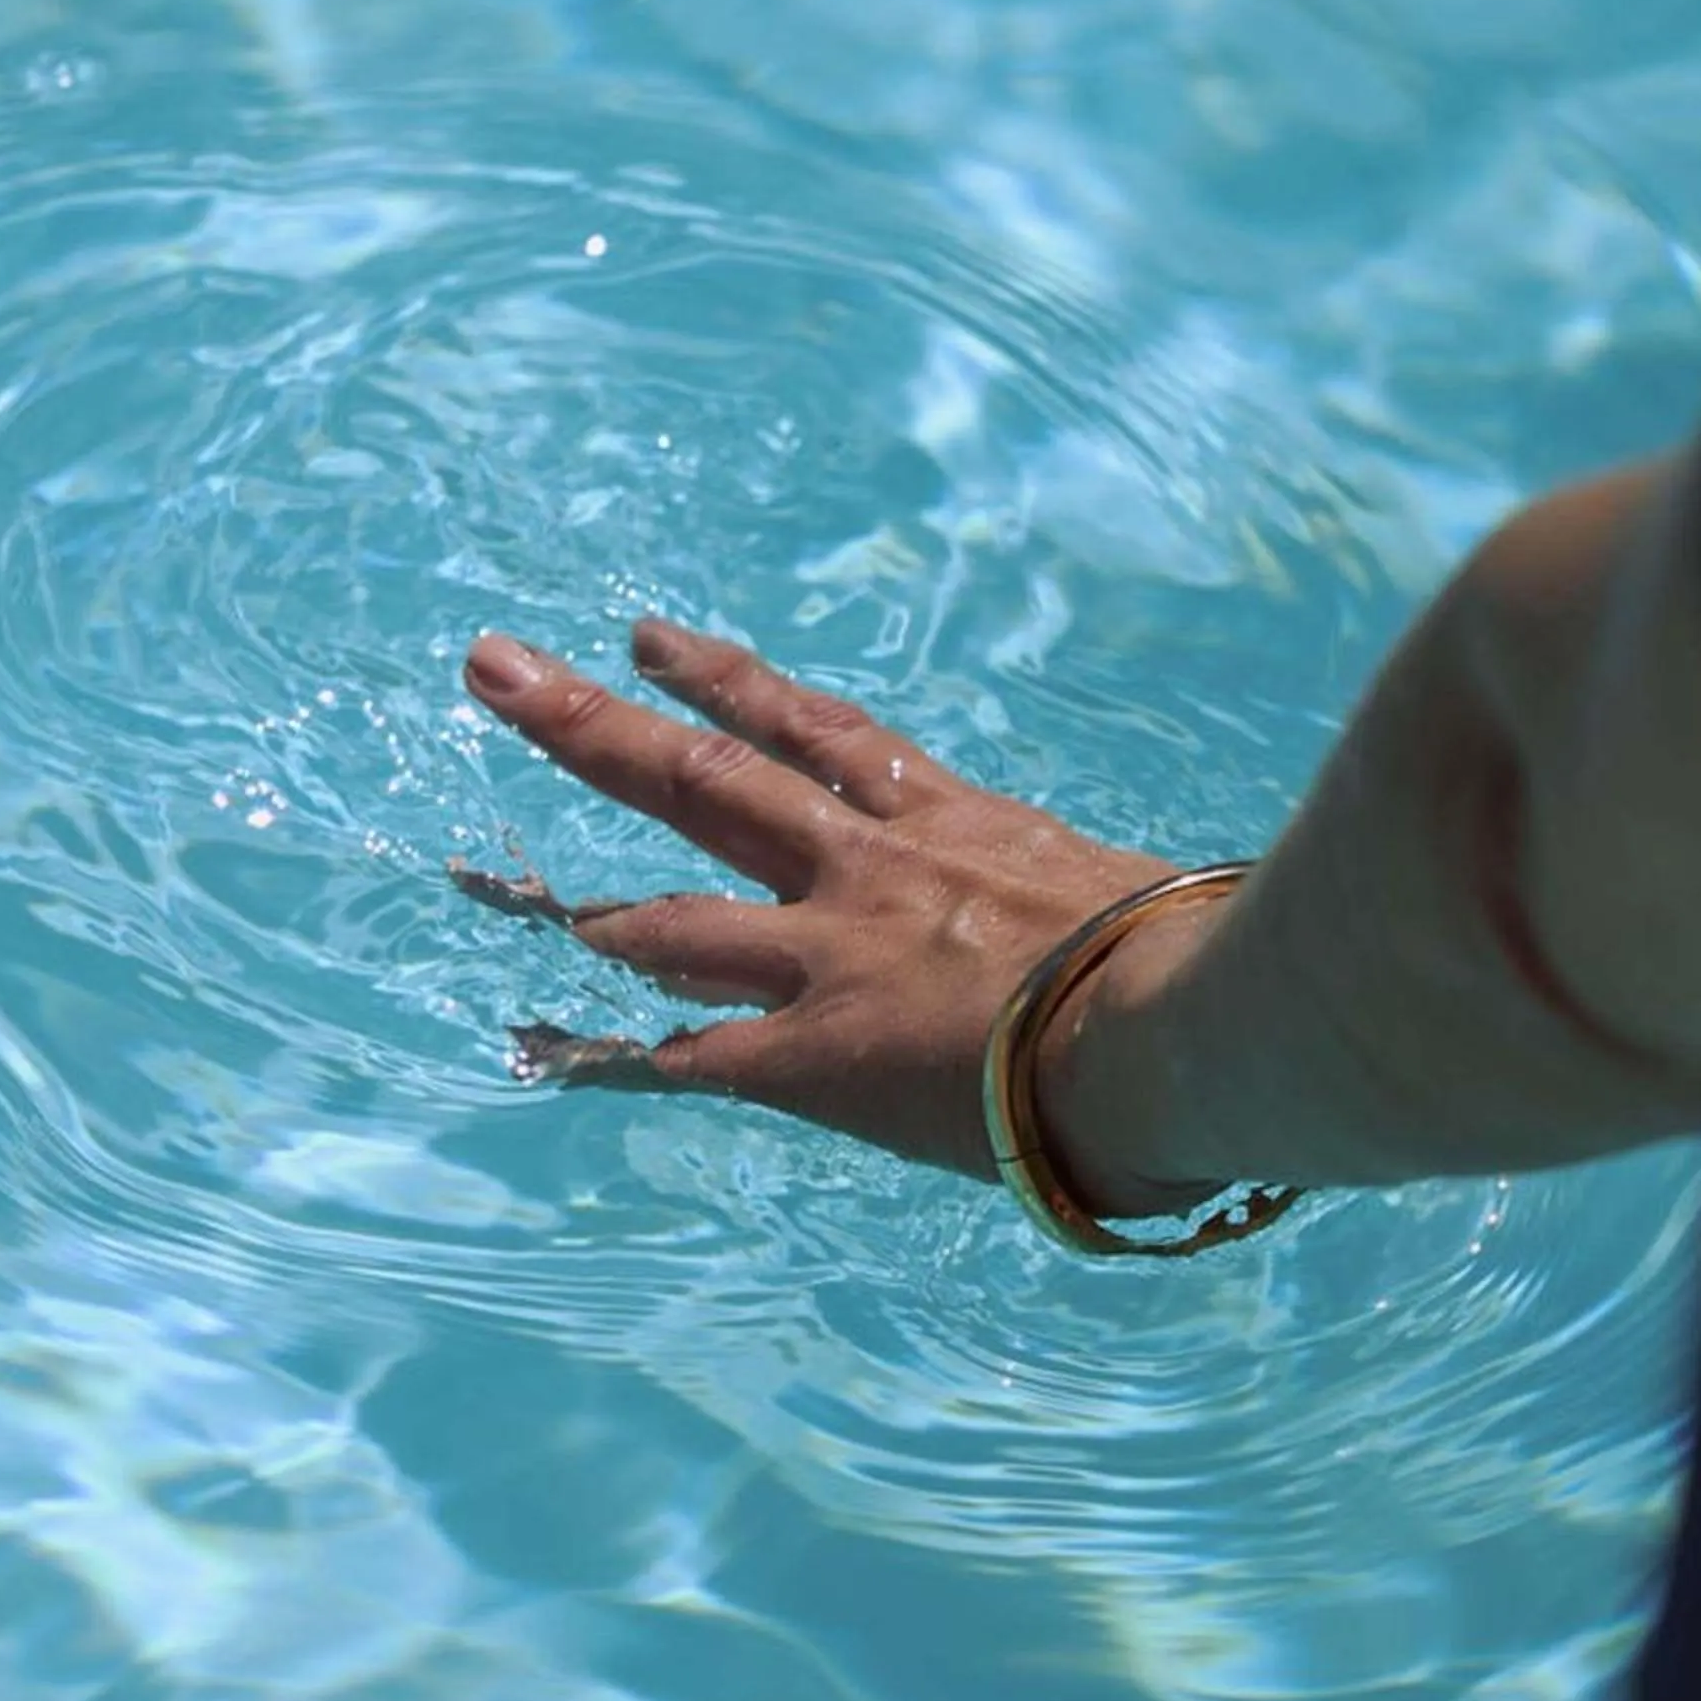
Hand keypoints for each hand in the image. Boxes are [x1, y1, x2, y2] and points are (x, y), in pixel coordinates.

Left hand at [457, 618, 1203, 1200]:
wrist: (1183, 1019)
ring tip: (494, 880)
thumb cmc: (1206, 957)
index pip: (815, 732)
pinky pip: (688, 1060)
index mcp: (952, 822)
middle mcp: (870, 871)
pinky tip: (544, 1052)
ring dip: (584, 904)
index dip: (725, 682)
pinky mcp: (817, 1057)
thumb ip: (1105, 906)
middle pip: (703, 777)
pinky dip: (611, 1058)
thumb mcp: (1140, 896)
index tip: (651, 640)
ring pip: (673, 916)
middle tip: (495, 667)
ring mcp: (834, 958)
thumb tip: (1170, 928)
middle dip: (592, 720)